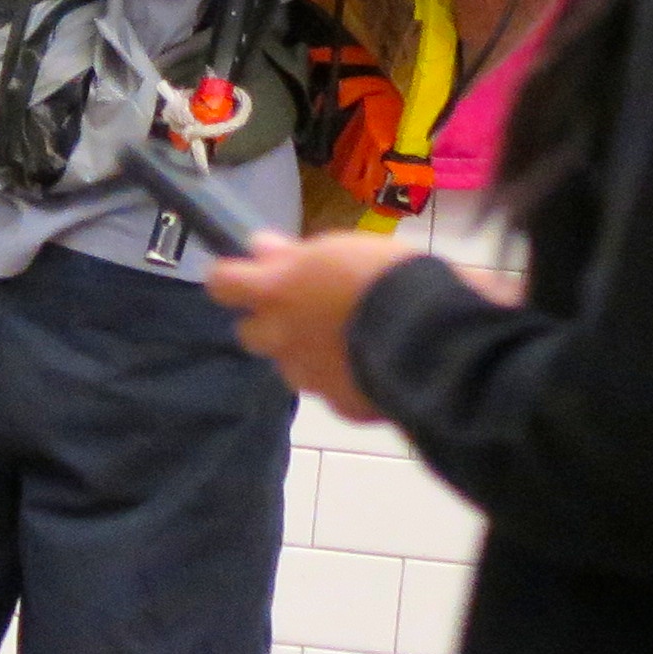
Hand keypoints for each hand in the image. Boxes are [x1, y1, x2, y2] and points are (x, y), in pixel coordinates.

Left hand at [206, 232, 406, 422]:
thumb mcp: (338, 249)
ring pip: (290, 364)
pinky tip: (373, 362)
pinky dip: (344, 376)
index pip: (222, 284)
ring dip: (306, 352)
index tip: (247, 274)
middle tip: (303, 308)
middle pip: (249, 332)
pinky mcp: (340, 405)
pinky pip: (331, 388)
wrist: (430, 334)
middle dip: (269, 322)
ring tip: (346, 338)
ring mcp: (309, 377)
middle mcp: (282, 337)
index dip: (231, 279)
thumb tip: (261, 249)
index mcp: (276, 292)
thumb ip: (294, 256)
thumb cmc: (384, 276)